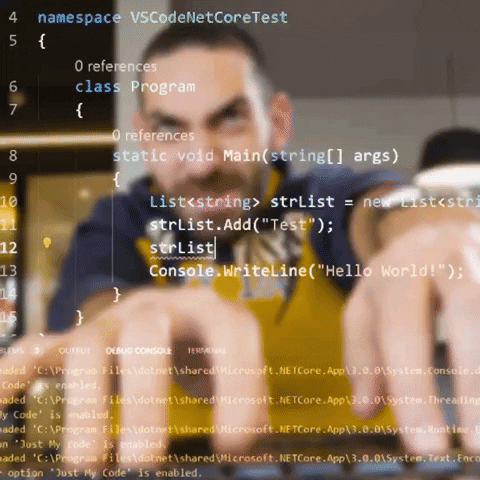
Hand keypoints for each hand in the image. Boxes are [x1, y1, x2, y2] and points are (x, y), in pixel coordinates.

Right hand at [0, 286, 267, 469]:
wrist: (164, 310)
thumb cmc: (202, 346)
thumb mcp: (231, 363)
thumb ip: (246, 403)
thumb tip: (255, 459)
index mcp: (208, 312)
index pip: (229, 334)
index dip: (237, 387)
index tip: (232, 449)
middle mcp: (157, 309)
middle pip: (148, 334)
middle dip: (145, 402)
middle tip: (143, 466)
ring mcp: (110, 322)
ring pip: (88, 349)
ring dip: (85, 409)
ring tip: (86, 466)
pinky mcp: (73, 337)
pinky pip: (35, 351)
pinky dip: (15, 378)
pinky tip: (5, 407)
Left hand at [343, 222, 479, 453]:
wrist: (432, 232)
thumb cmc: (397, 281)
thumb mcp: (366, 308)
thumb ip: (363, 355)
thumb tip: (365, 409)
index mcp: (399, 269)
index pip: (402, 326)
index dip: (412, 384)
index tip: (424, 445)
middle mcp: (447, 255)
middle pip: (467, 306)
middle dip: (473, 377)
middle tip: (476, 444)